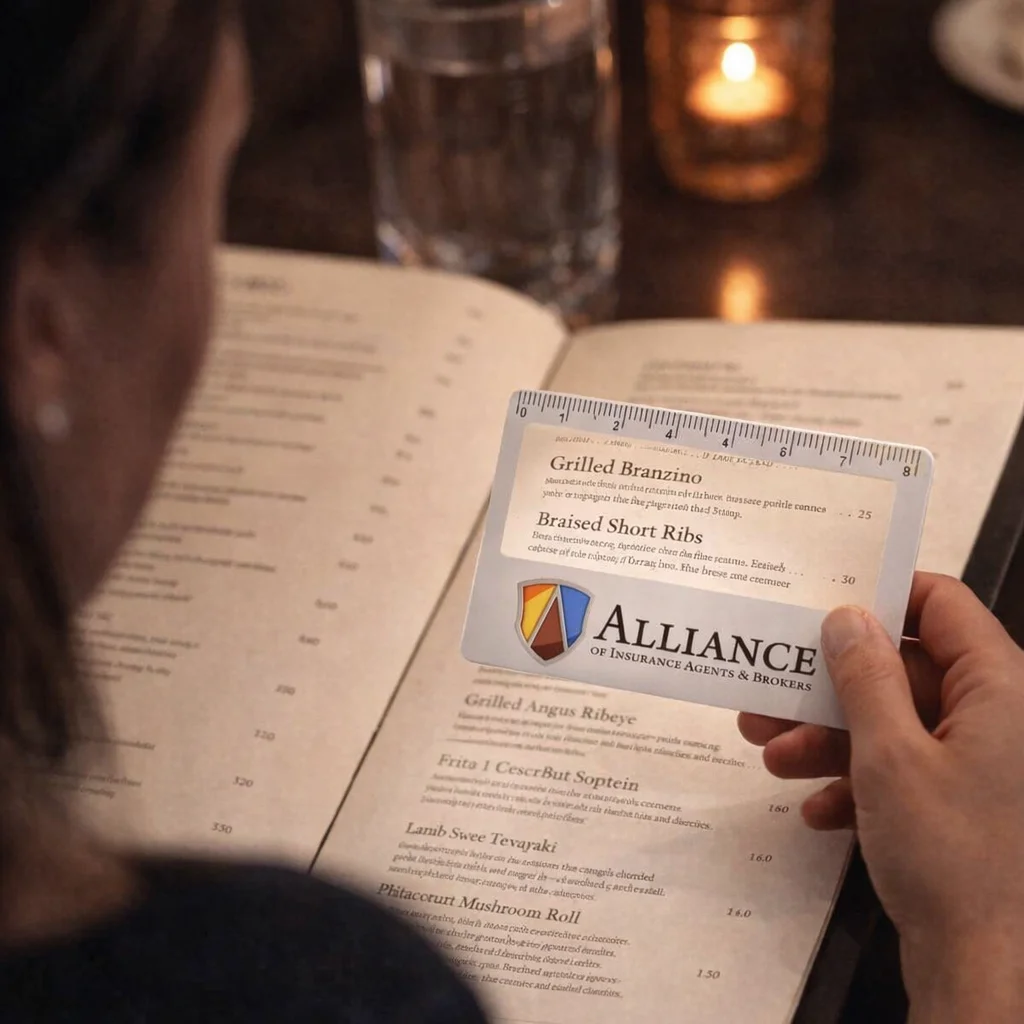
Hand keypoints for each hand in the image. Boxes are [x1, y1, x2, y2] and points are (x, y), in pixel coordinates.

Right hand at [738, 573, 1023, 1022]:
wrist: (986, 971)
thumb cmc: (953, 859)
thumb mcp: (890, 755)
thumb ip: (863, 677)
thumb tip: (846, 619)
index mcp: (1000, 688)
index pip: (943, 605)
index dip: (883, 598)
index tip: (825, 607)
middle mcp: (999, 718)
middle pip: (905, 670)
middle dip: (833, 687)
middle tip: (771, 693)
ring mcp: (983, 764)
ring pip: (897, 724)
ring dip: (832, 738)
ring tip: (772, 756)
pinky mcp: (965, 805)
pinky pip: (906, 771)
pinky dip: (859, 783)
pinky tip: (817, 809)